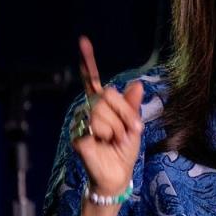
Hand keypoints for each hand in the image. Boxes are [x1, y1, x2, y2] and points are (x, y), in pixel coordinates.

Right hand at [71, 36, 143, 196]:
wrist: (118, 174)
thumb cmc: (123, 151)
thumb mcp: (133, 125)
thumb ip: (132, 106)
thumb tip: (137, 84)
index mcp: (102, 106)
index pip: (93, 81)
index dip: (88, 61)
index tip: (83, 41)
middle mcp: (88, 110)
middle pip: (107, 95)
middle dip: (125, 114)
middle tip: (127, 132)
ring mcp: (80, 122)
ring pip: (103, 111)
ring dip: (117, 128)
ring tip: (114, 140)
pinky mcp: (78, 135)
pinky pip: (97, 126)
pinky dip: (108, 137)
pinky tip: (104, 145)